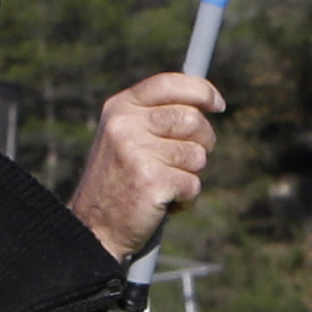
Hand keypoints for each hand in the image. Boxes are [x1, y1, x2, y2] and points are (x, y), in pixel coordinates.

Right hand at [73, 71, 223, 259]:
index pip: (169, 83)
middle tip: (188, 160)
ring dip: (190, 175)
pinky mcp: (151, 182)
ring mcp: (137, 153)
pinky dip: (186, 199)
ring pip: (197, 155)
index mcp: (119, 108)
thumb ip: (157, 116)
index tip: (217, 104)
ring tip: (163, 185)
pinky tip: (162, 203)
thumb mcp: (126, 137)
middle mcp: (125, 125)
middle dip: (203, 141)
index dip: (201, 91)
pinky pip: (193, 185)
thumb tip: (205, 101)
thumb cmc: (119, 181)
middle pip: (192, 119)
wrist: (94, 228)